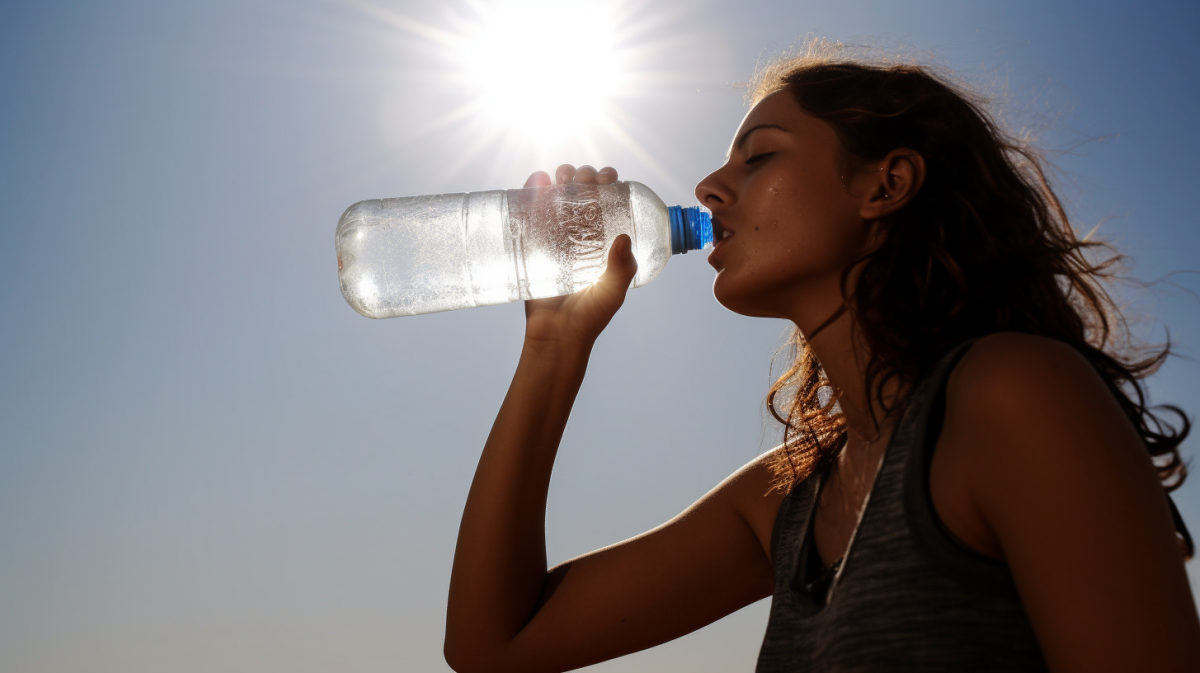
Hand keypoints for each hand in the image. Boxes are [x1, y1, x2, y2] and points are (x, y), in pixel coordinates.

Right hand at [521, 165, 637, 348]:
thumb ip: (621, 269)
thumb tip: (622, 237)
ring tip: (561, 175)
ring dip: (559, 176)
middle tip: (584, 177)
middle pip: (582, 193)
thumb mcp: (612, 293)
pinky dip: (532, 189)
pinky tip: (537, 180)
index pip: (609, 202)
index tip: (609, 177)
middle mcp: (580, 234)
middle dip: (584, 175)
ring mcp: (554, 236)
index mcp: (604, 240)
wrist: (555, 336)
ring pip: (556, 195)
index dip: (609, 184)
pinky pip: (530, 210)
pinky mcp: (531, 242)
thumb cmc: (589, 317)